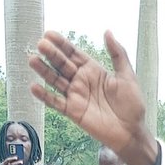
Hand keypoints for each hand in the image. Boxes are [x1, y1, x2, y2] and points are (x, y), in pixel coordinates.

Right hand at [29, 31, 157, 164]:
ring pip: (55, 80)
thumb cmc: (132, 105)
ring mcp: (76, 96)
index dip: (62, 44)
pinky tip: (34, 87)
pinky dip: (44, 96)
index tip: (49, 34)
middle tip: (41, 44)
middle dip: (51, 54)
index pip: (74, 53)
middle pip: (62, 64)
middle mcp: (81, 81)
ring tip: (32, 59)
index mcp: (93, 70)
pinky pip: (55, 102)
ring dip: (43, 71)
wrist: (132, 132)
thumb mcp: (127, 76)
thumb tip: (108, 32)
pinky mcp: (73, 111)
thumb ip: (118, 54)